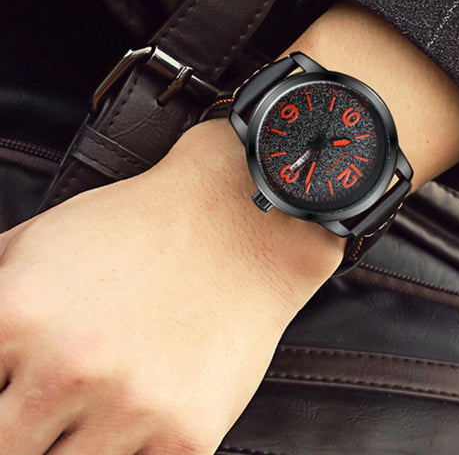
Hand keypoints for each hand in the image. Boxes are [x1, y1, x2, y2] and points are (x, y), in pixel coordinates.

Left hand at [0, 119, 342, 454]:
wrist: (238, 223)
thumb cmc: (141, 226)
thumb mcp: (40, 236)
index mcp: (16, 317)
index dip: (0, 394)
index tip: (19, 393)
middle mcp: (67, 370)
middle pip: (9, 448)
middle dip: (24, 431)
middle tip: (59, 402)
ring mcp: (131, 407)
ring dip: (76, 443)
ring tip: (104, 396)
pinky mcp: (187, 435)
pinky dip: (130, 450)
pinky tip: (138, 415)